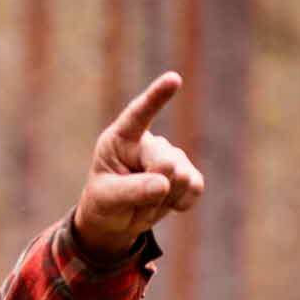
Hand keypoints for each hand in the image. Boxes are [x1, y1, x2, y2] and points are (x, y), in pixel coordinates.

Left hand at [73, 71, 204, 259]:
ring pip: (182, 177)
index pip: (138, 115)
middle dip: (153, 189)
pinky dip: (179, 203)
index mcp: (121, 139)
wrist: (116, 221)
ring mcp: (173, 156)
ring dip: (162, 201)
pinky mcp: (189, 173)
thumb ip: (131, 190)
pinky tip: (165, 203)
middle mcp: (149, 142)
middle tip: (132, 201)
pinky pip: (194, 188)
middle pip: (166, 162)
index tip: (173, 79)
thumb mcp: (107, 199)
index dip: (156, 97)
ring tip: (144, 202)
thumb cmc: (104, 203)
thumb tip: (164, 183)